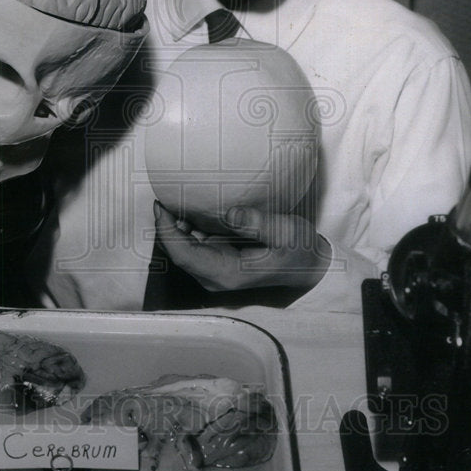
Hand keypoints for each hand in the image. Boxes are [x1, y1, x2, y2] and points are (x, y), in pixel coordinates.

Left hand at [153, 201, 331, 293]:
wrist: (310, 267)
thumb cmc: (299, 252)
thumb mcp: (286, 233)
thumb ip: (258, 223)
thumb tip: (230, 213)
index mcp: (226, 273)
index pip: (184, 255)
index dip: (166, 232)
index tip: (160, 207)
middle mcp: (216, 275)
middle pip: (179, 252)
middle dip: (166, 226)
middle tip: (162, 195)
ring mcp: (217, 269)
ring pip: (185, 248)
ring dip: (176, 226)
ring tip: (173, 198)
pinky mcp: (220, 260)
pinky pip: (196, 245)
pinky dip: (188, 227)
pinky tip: (189, 208)